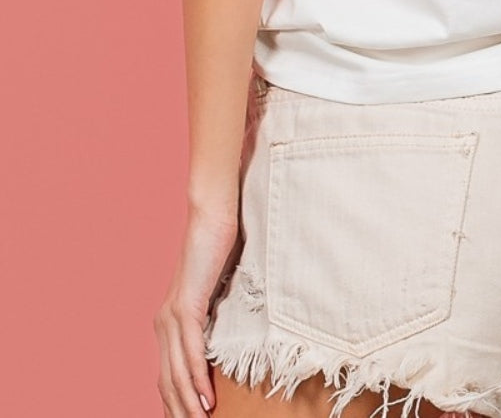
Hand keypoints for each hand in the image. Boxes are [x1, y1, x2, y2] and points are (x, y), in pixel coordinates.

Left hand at [153, 203, 239, 415]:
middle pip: (167, 381)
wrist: (212, 215)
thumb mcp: (217, 293)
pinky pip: (190, 353)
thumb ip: (215, 317)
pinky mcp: (186, 307)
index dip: (175, 403)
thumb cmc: (220, 249)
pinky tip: (206, 399)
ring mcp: (172, 316)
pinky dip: (197, 379)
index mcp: (169, 322)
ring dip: (189, 404)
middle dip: (180, 411)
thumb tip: (225, 342)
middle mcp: (163, 324)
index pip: (167, 375)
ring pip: (176, 373)